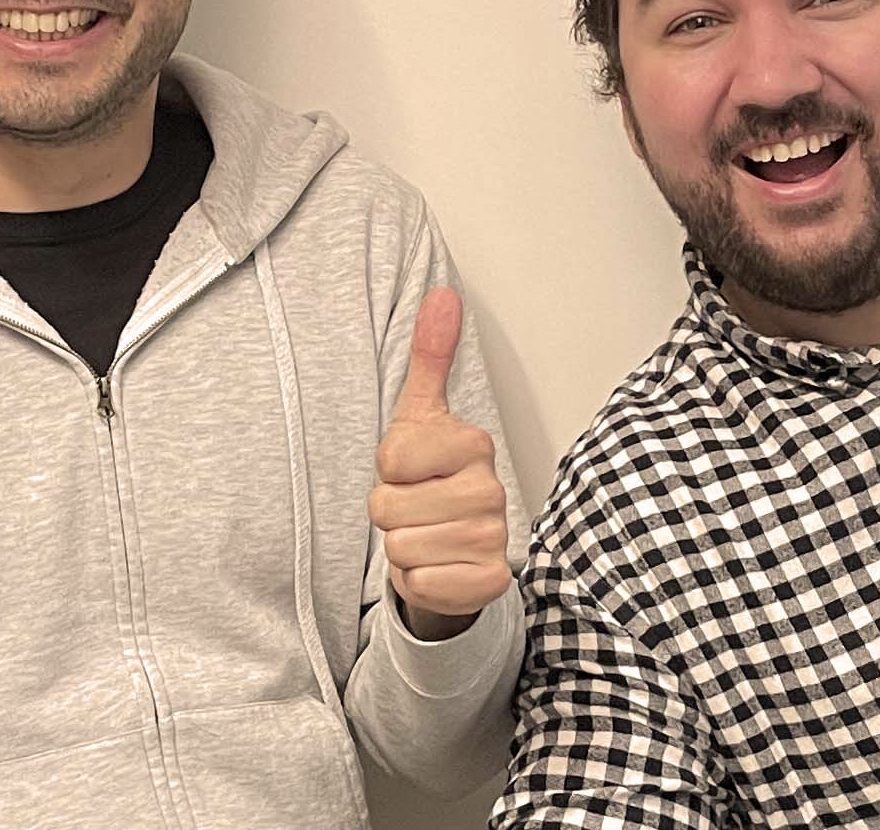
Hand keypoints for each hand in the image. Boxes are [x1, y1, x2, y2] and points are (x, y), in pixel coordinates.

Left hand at [369, 286, 509, 640]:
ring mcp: (493, 538)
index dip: (386, 469)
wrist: (453, 545)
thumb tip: (443, 295)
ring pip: (399, 547)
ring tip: (425, 533)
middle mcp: (490, 490)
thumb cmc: (429, 478)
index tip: (409, 469)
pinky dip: (417, 580)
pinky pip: (419, 584)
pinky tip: (436, 564)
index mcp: (473, 444)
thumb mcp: (419, 415)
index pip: (390, 459)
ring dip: (401, 547)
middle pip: (387, 508)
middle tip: (415, 506)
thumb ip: (428, 356)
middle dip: (389, 512)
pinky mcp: (488, 582)